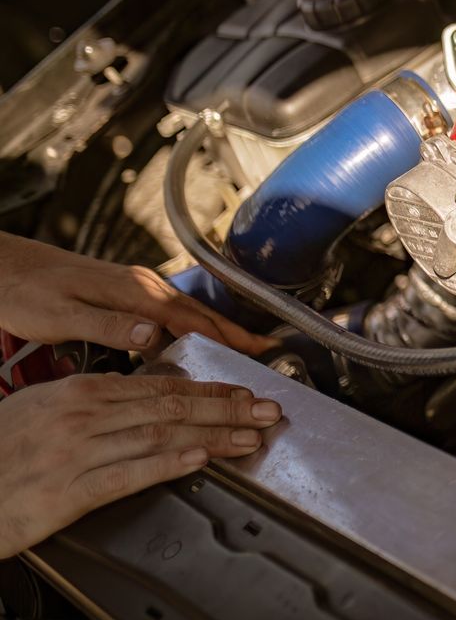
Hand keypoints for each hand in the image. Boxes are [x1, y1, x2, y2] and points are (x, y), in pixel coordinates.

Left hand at [0, 233, 270, 356]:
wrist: (2, 267)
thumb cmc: (23, 292)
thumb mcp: (61, 316)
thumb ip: (109, 327)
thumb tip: (152, 336)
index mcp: (133, 294)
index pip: (192, 319)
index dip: (227, 338)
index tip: (258, 351)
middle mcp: (141, 287)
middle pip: (200, 314)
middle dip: (235, 334)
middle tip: (266, 352)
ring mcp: (135, 287)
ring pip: (188, 313)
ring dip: (216, 331)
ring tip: (239, 351)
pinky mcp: (125, 292)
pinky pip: (170, 313)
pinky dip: (191, 327)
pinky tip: (190, 342)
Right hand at [0, 373, 281, 557]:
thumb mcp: (39, 412)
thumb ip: (87, 403)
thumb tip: (131, 398)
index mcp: (78, 393)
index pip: (158, 386)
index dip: (208, 390)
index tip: (244, 393)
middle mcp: (81, 416)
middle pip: (170, 406)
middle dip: (227, 408)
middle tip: (268, 410)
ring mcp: (75, 452)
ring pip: (159, 435)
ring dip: (213, 435)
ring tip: (251, 436)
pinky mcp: (67, 491)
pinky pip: (128, 473)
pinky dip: (167, 463)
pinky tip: (198, 459)